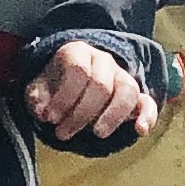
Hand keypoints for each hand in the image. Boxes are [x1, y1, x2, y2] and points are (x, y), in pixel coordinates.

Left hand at [26, 40, 157, 148]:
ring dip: (112, 115)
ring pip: (127, 90)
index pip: (77, 71)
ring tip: (98, 133)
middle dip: (81, 113)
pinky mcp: (136, 94)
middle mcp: (103, 61)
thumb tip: (41, 110)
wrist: (74, 77)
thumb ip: (37, 97)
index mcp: (78, 52)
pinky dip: (147, 115)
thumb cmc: (55, 83)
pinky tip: (140, 131)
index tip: (50, 119)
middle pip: (100, 85)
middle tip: (63, 133)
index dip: (64, 97)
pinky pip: (147, 101)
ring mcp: (122, 76)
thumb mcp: (39, 86)